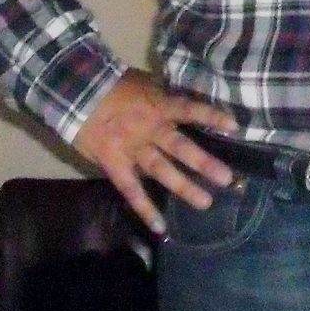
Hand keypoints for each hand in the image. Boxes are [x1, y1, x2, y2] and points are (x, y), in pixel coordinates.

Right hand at [73, 69, 237, 234]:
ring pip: (160, 170)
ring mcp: (131, 148)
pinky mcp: (113, 164)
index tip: (234, 126)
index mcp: (158, 106)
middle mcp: (148, 129)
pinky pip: (130, 190)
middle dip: (203, 163)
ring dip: (183, 187)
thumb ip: (167, 96)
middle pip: (179, 147)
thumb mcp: (146, 82)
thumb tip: (195, 102)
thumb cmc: (115, 86)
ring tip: (205, 203)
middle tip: (226, 178)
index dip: (211, 116)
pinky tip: (160, 228)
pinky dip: (145, 209)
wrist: (75, 92)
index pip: (189, 109)